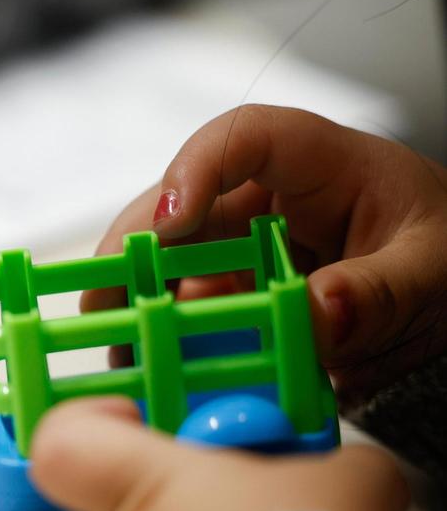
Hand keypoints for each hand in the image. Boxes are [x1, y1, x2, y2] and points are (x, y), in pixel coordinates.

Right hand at [82, 105, 446, 402]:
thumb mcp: (435, 272)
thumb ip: (379, 295)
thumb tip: (313, 314)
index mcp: (319, 164)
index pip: (244, 138)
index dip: (194, 170)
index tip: (168, 225)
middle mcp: (265, 198)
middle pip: (180, 206)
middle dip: (131, 253)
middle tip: (97, 303)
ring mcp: (243, 245)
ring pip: (169, 263)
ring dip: (136, 304)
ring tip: (118, 352)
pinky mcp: (235, 290)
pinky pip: (188, 311)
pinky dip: (166, 341)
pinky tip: (152, 373)